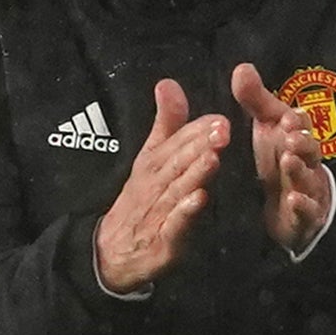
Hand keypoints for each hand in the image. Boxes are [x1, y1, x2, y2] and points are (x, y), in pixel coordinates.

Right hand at [92, 78, 225, 291]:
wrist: (111, 251)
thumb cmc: (140, 200)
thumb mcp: (149, 158)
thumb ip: (166, 124)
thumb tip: (168, 83)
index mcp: (152, 165)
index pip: (174, 144)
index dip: (196, 132)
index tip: (219, 119)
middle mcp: (154, 185)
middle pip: (176, 164)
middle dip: (198, 146)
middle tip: (223, 130)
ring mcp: (157, 213)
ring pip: (176, 191)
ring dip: (194, 174)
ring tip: (213, 157)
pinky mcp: (162, 241)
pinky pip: (173, 226)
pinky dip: (184, 213)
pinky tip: (200, 200)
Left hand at [230, 61, 335, 253]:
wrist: (290, 205)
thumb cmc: (278, 159)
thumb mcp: (266, 128)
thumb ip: (255, 100)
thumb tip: (242, 67)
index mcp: (296, 138)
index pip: (301, 126)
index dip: (297, 121)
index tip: (286, 116)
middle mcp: (306, 161)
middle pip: (310, 150)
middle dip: (303, 143)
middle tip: (290, 137)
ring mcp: (308, 188)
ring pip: (308, 178)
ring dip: (300, 170)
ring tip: (288, 162)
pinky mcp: (305, 216)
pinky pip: (307, 211)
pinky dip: (302, 205)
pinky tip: (293, 200)